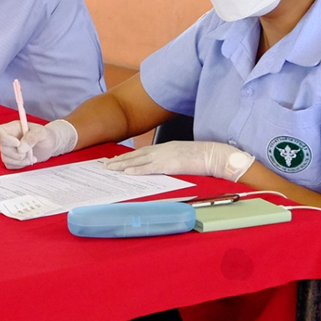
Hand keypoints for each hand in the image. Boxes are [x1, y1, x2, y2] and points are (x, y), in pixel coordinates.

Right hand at [0, 119, 78, 169]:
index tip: (17, 144)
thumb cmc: (45, 135)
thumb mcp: (42, 133)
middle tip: (29, 153)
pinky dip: (20, 165)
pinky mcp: (12, 159)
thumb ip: (32, 137)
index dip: (4, 139)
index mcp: (13, 128)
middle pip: (3, 148)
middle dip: (17, 154)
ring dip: (20, 161)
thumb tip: (20, 148)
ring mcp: (9, 149)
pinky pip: (10, 165)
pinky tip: (28, 160)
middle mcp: (8, 138)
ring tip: (31, 158)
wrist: (49, 146)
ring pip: (6, 158)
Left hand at [103, 140, 254, 180]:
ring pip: (137, 160)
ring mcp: (164, 156)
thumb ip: (172, 162)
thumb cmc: (203, 158)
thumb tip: (167, 169)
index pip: (142, 152)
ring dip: (121, 164)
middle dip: (119, 159)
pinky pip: (148, 168)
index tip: (116, 158)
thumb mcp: (184, 158)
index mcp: (166, 148)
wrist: (214, 154)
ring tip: (109, 168)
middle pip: (135, 155)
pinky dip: (136, 169)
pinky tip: (126, 172)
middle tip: (105, 164)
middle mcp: (161, 150)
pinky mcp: (168, 165)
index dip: (128, 156)